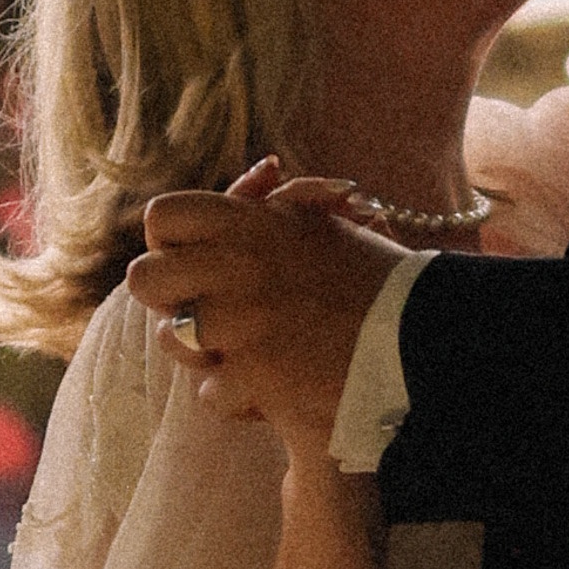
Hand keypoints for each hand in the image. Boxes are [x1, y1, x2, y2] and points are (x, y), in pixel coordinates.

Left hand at [130, 187, 402, 456]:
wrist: (423, 338)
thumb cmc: (375, 279)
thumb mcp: (325, 223)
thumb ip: (276, 204)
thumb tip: (259, 171)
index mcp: (253, 222)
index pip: (162, 217)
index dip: (170, 241)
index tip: (190, 259)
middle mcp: (238, 266)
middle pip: (145, 278)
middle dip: (166, 297)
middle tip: (196, 311)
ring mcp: (242, 323)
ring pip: (171, 339)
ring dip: (201, 350)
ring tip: (238, 353)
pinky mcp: (256, 375)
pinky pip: (209, 390)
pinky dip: (235, 396)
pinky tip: (265, 389)